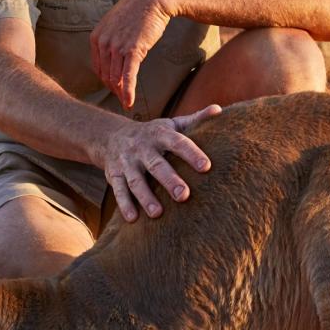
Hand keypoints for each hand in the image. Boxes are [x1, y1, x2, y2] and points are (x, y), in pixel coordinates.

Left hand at [90, 0, 172, 108]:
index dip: (106, 80)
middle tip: (121, 99)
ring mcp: (117, 47)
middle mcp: (103, 43)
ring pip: (115, 78)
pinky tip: (129, 102)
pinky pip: (127, 76)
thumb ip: (110, 41)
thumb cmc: (137, 11)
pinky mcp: (132, 50)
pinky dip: (128, 91)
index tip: (114, 88)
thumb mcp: (116, 25)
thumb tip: (112, 57)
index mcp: (96, 37)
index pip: (98, 67)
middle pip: (105, 75)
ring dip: (121, 93)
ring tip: (126, 102)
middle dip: (113, 89)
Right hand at [101, 105, 221, 221]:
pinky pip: (118, 190)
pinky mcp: (114, 175)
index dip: (191, 154)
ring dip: (145, 197)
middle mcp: (142, 148)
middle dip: (169, 180)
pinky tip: (133, 218)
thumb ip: (194, 120)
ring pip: (136, 180)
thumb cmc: (152, 134)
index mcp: (159, 134)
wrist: (111, 135)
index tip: (206, 166)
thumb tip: (219, 110)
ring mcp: (126, 162)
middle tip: (183, 195)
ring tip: (157, 213)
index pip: (177, 143)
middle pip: (156, 165)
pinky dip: (124, 204)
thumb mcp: (171, 124)